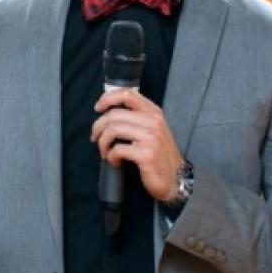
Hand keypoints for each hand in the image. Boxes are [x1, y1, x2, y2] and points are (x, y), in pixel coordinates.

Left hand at [90, 87, 182, 201]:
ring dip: (102, 142)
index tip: (98, 108)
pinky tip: (115, 161)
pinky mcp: (146, 154)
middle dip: (98, 127)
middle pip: (114, 114)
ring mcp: (151, 138)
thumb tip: (110, 113)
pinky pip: (117, 149)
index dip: (108, 98)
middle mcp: (153, 122)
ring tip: (105, 151)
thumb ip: (137, 118)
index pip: (127, 94)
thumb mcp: (154, 130)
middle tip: (95, 137)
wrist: (176, 178)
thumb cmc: (161, 155)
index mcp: (154, 112)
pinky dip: (111, 156)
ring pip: (113, 130)